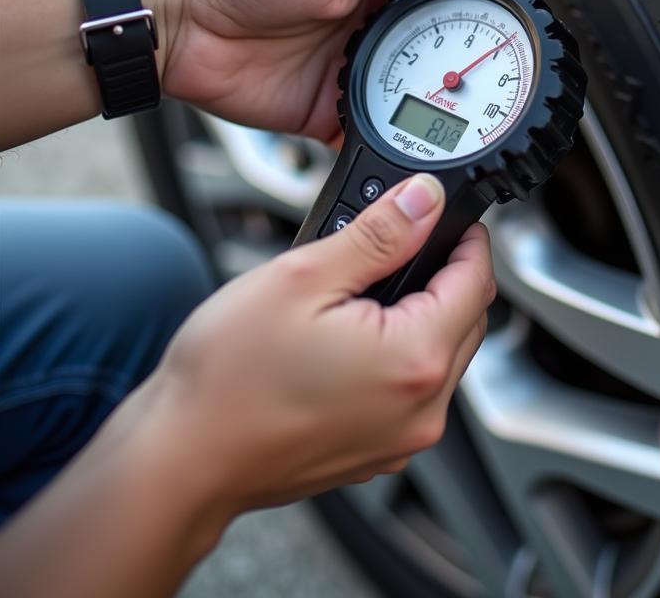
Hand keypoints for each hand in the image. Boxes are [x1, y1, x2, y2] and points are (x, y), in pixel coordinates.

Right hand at [133, 173, 494, 510]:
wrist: (180, 459)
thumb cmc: (228, 379)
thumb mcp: (304, 277)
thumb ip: (379, 234)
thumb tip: (424, 200)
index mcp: (415, 360)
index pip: (478, 283)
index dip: (468, 239)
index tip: (451, 215)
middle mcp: (423, 409)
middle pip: (467, 319)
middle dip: (445, 275)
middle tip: (401, 244)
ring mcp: (402, 438)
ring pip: (444, 355)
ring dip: (424, 314)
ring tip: (365, 288)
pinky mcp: (380, 452)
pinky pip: (413, 390)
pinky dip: (400, 355)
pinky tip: (352, 336)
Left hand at [140, 0, 485, 140]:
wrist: (180, 22)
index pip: (437, 3)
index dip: (468, 18)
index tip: (500, 32)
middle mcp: (367, 32)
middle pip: (430, 58)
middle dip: (456, 73)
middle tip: (483, 85)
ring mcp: (348, 76)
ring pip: (405, 101)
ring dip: (427, 110)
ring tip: (458, 120)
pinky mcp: (327, 114)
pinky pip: (367, 136)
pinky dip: (387, 146)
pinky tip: (411, 148)